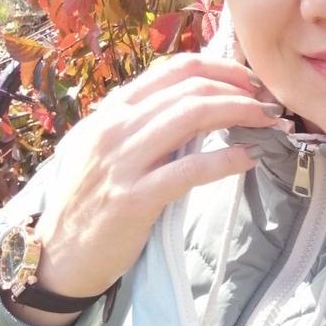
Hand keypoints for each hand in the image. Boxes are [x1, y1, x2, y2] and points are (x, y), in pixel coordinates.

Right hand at [9, 54, 281, 325]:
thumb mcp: (105, 147)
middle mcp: (115, 127)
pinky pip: (190, 169)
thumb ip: (141, 121)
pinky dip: (226, 160)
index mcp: (112, 110)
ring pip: (191, 116)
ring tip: (267, 123)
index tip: (249, 81)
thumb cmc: (91, 200)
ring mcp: (123, 162)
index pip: (174, 68)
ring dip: (240, 114)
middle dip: (238, 91)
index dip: (220, 68)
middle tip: (267, 104)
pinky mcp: (134, 198)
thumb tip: (196, 101)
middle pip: (190, 88)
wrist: (58, 256)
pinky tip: (248, 159)